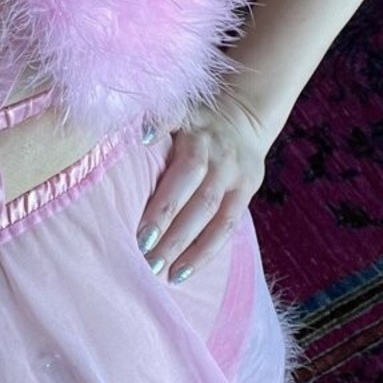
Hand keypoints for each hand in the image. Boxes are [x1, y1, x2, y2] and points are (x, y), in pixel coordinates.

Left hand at [135, 89, 274, 283]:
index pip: (183, 171)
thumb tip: (135, 137)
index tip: (142, 228)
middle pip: (198, 198)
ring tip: (164, 273)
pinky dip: (207, 252)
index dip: (164, 201)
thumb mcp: (177, 110)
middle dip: (171, 229)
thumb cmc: (193, 121)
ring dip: (189, 248)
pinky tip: (184, 272)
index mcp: (197, 136)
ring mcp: (235, 178)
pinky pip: (229, 228)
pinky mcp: (246, 193)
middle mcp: (219, 158)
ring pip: (215, 217)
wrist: (244, 115)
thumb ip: (157, 123)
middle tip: (144, 256)